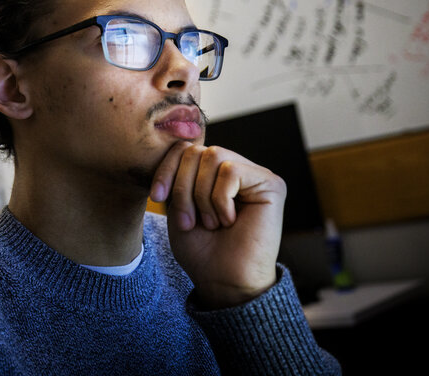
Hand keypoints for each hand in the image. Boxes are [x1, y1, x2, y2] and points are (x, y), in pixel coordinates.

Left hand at [150, 142, 285, 308]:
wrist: (223, 282)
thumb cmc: (202, 250)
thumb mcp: (178, 206)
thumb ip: (179, 175)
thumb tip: (179, 146)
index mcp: (214, 174)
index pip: (185, 149)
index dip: (166, 169)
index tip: (156, 197)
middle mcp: (237, 169)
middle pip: (196, 151)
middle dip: (182, 187)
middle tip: (188, 221)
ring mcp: (255, 175)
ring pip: (213, 156)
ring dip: (201, 196)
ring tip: (210, 223)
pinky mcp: (271, 184)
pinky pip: (231, 172)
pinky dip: (220, 200)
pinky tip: (229, 221)